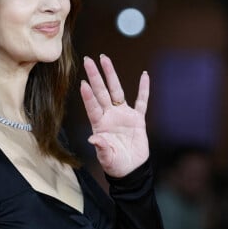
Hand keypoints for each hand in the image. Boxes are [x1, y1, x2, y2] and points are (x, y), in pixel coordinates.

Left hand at [80, 54, 149, 177]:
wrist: (131, 169)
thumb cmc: (115, 164)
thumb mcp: (107, 158)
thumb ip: (101, 148)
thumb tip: (92, 139)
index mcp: (100, 124)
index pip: (92, 106)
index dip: (88, 96)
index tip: (82, 83)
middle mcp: (109, 116)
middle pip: (101, 92)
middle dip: (95, 76)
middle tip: (88, 60)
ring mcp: (123, 115)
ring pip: (117, 91)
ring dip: (111, 75)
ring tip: (105, 59)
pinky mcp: (137, 119)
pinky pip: (142, 101)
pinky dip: (144, 89)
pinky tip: (145, 75)